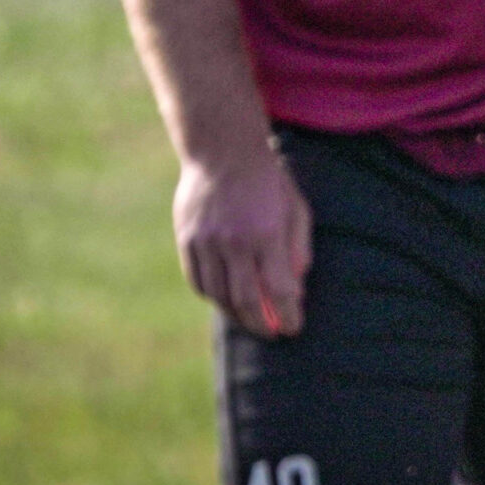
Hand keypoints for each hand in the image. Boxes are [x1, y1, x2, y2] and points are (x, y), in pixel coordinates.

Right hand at [173, 147, 310, 337]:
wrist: (222, 150)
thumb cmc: (267, 178)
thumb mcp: (295, 207)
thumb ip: (298, 247)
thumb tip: (297, 287)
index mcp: (266, 233)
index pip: (278, 289)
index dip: (287, 314)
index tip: (293, 328)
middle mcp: (233, 241)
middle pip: (245, 300)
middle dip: (261, 324)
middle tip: (272, 333)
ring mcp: (206, 242)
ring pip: (218, 295)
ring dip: (235, 315)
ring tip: (250, 321)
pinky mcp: (187, 240)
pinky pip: (198, 281)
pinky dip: (213, 296)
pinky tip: (226, 300)